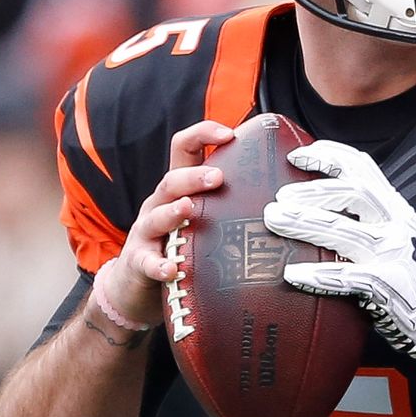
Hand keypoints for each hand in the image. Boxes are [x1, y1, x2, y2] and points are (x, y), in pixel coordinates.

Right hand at [98, 120, 232, 325]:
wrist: (136, 282)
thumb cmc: (178, 244)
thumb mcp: (200, 217)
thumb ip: (227, 201)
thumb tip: (280, 193)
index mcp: (178, 188)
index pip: (185, 149)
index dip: (203, 135)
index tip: (230, 133)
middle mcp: (159, 204)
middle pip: (172, 181)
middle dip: (194, 176)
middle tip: (218, 177)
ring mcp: (146, 232)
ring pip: (156, 217)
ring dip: (173, 212)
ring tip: (188, 209)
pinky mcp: (139, 262)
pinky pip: (147, 262)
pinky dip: (159, 265)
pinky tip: (172, 269)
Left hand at [263, 140, 415, 378]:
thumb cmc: (412, 277)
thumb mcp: (397, 235)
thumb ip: (369, 218)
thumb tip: (320, 203)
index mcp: (395, 208)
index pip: (364, 168)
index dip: (330, 156)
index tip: (298, 155)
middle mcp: (397, 225)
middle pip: (353, 193)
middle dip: (313, 190)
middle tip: (280, 199)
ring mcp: (394, 254)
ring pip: (345, 231)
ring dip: (306, 223)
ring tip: (275, 220)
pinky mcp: (388, 285)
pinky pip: (347, 277)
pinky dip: (318, 275)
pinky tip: (293, 274)